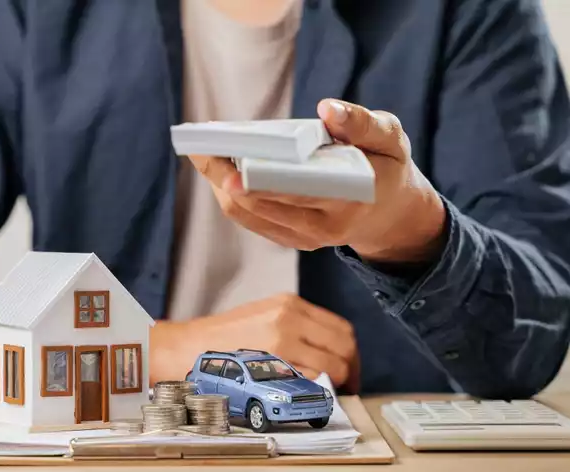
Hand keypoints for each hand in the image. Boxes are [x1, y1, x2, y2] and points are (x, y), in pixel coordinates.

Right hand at [151, 294, 358, 390]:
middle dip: (351, 368)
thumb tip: (326, 349)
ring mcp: (283, 341)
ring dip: (338, 382)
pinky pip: (313, 380)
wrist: (187, 348)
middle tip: (346, 384)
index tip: (348, 366)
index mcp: (288, 303)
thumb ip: (295, 325)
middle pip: (344, 345)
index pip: (340, 327)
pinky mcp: (274, 363)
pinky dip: (318, 389)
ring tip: (329, 392)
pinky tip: (309, 394)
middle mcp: (289, 317)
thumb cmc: (222, 339)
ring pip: (334, 365)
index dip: (350, 352)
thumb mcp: (262, 316)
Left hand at [188, 99, 446, 264]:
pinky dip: (229, 193)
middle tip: (202, 147)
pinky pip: (249, 219)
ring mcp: (304, 238)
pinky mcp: (290, 239)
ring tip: (203, 152)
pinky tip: (216, 169)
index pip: (300, 191)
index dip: (262, 181)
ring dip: (220, 184)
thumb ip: (363, 124)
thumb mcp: (390, 139)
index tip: (232, 165)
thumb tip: (327, 109)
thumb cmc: (387, 166)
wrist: (391, 214)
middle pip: (261, 204)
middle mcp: (325, 228)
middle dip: (226, 176)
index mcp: (351, 200)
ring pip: (248, 214)